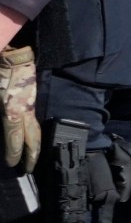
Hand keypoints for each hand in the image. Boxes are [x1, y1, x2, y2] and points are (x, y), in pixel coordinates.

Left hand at [0, 46, 34, 173]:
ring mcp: (29, 104)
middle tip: (29, 169)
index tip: (12, 164)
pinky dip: (32, 132)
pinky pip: (32, 120)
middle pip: (33, 137)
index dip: (14, 153)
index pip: (14, 138)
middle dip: (32, 155)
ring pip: (35, 128)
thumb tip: (5, 121)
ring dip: (34, 144)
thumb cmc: (0, 74)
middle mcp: (24, 110)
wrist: (13, 53)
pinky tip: (28, 137)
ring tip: (32, 157)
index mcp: (12, 111)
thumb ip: (3, 115)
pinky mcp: (30, 98)